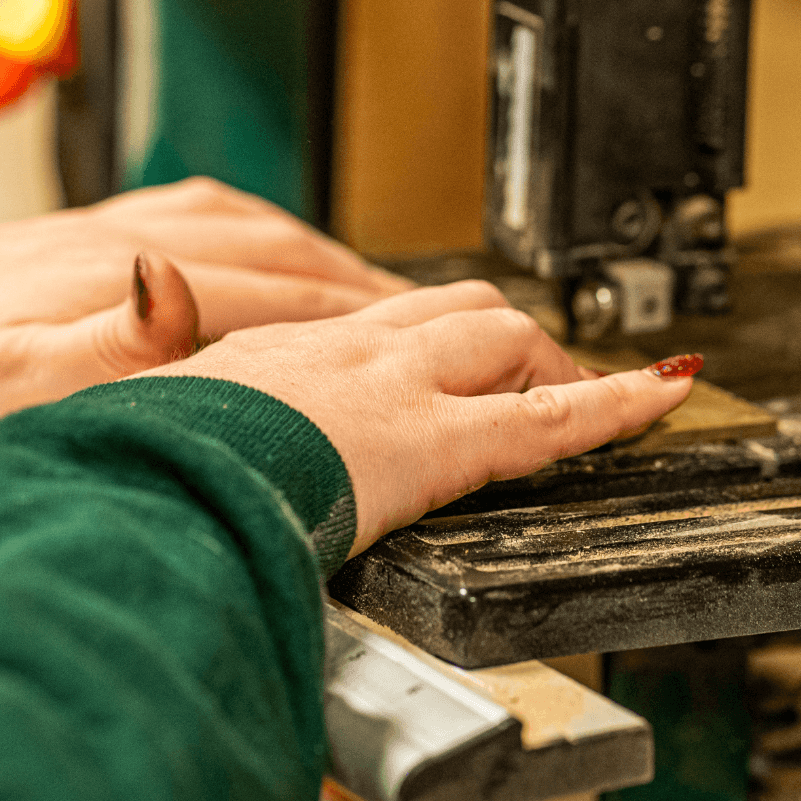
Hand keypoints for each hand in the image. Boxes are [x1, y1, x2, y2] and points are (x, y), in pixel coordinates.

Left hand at [0, 178, 410, 484]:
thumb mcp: (15, 395)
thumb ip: (114, 348)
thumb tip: (185, 292)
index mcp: (138, 279)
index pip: (293, 299)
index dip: (377, 330)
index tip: (448, 348)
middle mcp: (139, 242)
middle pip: (290, 260)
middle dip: (376, 295)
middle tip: (451, 329)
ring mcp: (115, 235)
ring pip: (259, 237)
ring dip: (330, 269)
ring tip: (386, 306)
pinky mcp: (88, 243)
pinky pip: (209, 228)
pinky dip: (267, 247)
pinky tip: (274, 265)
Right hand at [138, 281, 696, 554]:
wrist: (146, 488)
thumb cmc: (139, 471)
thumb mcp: (137, 418)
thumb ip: (157, 384)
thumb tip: (139, 372)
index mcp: (277, 352)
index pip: (371, 323)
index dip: (424, 338)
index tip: (441, 358)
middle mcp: (346, 350)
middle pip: (452, 312)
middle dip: (504, 341)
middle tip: (535, 379)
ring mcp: (397, 385)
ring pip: (504, 339)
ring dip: (548, 364)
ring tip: (589, 395)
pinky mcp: (435, 439)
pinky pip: (548, 420)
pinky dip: (615, 405)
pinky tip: (663, 395)